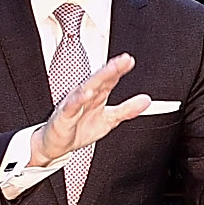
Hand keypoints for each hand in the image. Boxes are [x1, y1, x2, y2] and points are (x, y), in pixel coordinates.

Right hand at [33, 52, 156, 164]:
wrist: (57, 144)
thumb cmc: (80, 128)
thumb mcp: (109, 120)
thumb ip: (127, 109)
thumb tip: (146, 100)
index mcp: (96, 96)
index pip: (109, 79)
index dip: (119, 69)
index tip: (129, 60)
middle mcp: (85, 97)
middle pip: (99, 80)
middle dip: (111, 69)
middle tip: (123, 60)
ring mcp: (74, 105)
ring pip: (86, 89)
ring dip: (97, 79)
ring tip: (110, 71)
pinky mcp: (64, 117)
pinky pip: (71, 107)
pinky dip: (78, 100)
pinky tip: (86, 94)